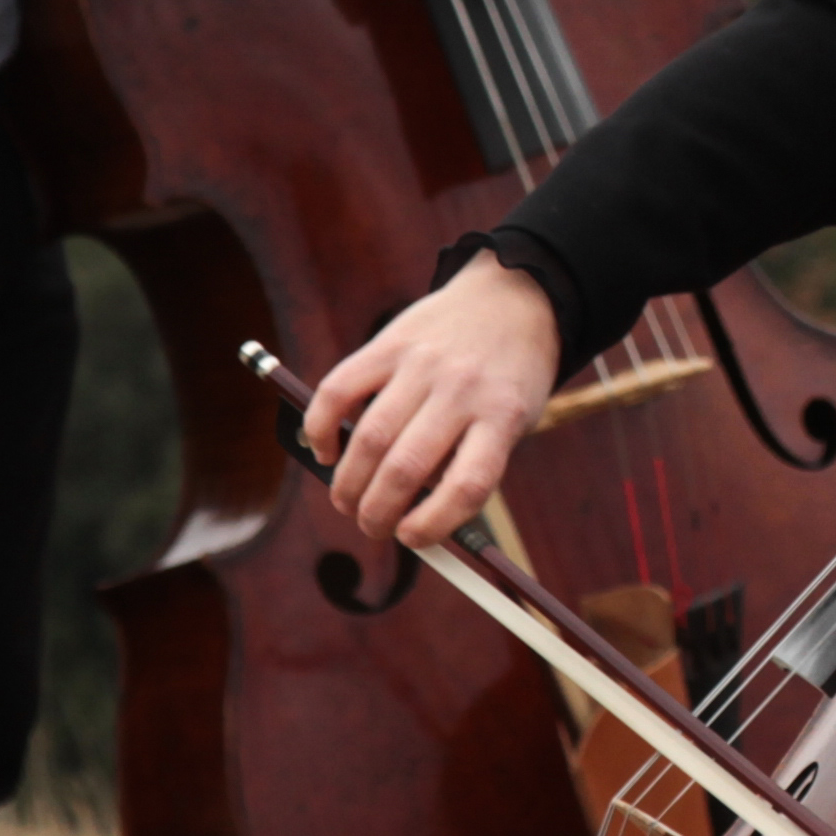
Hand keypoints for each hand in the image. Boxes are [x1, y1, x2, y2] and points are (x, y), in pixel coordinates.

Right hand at [314, 253, 562, 548]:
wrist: (515, 296)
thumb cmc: (510, 377)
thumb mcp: (515, 421)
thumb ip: (468, 463)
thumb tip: (409, 520)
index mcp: (503, 415)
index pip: (468, 485)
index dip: (434, 524)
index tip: (411, 539)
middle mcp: (462, 389)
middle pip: (407, 467)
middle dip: (377, 513)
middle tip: (370, 526)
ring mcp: (423, 364)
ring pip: (369, 438)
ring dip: (348, 484)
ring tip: (346, 502)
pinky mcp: (389, 342)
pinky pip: (339, 389)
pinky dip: (320, 428)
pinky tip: (326, 453)